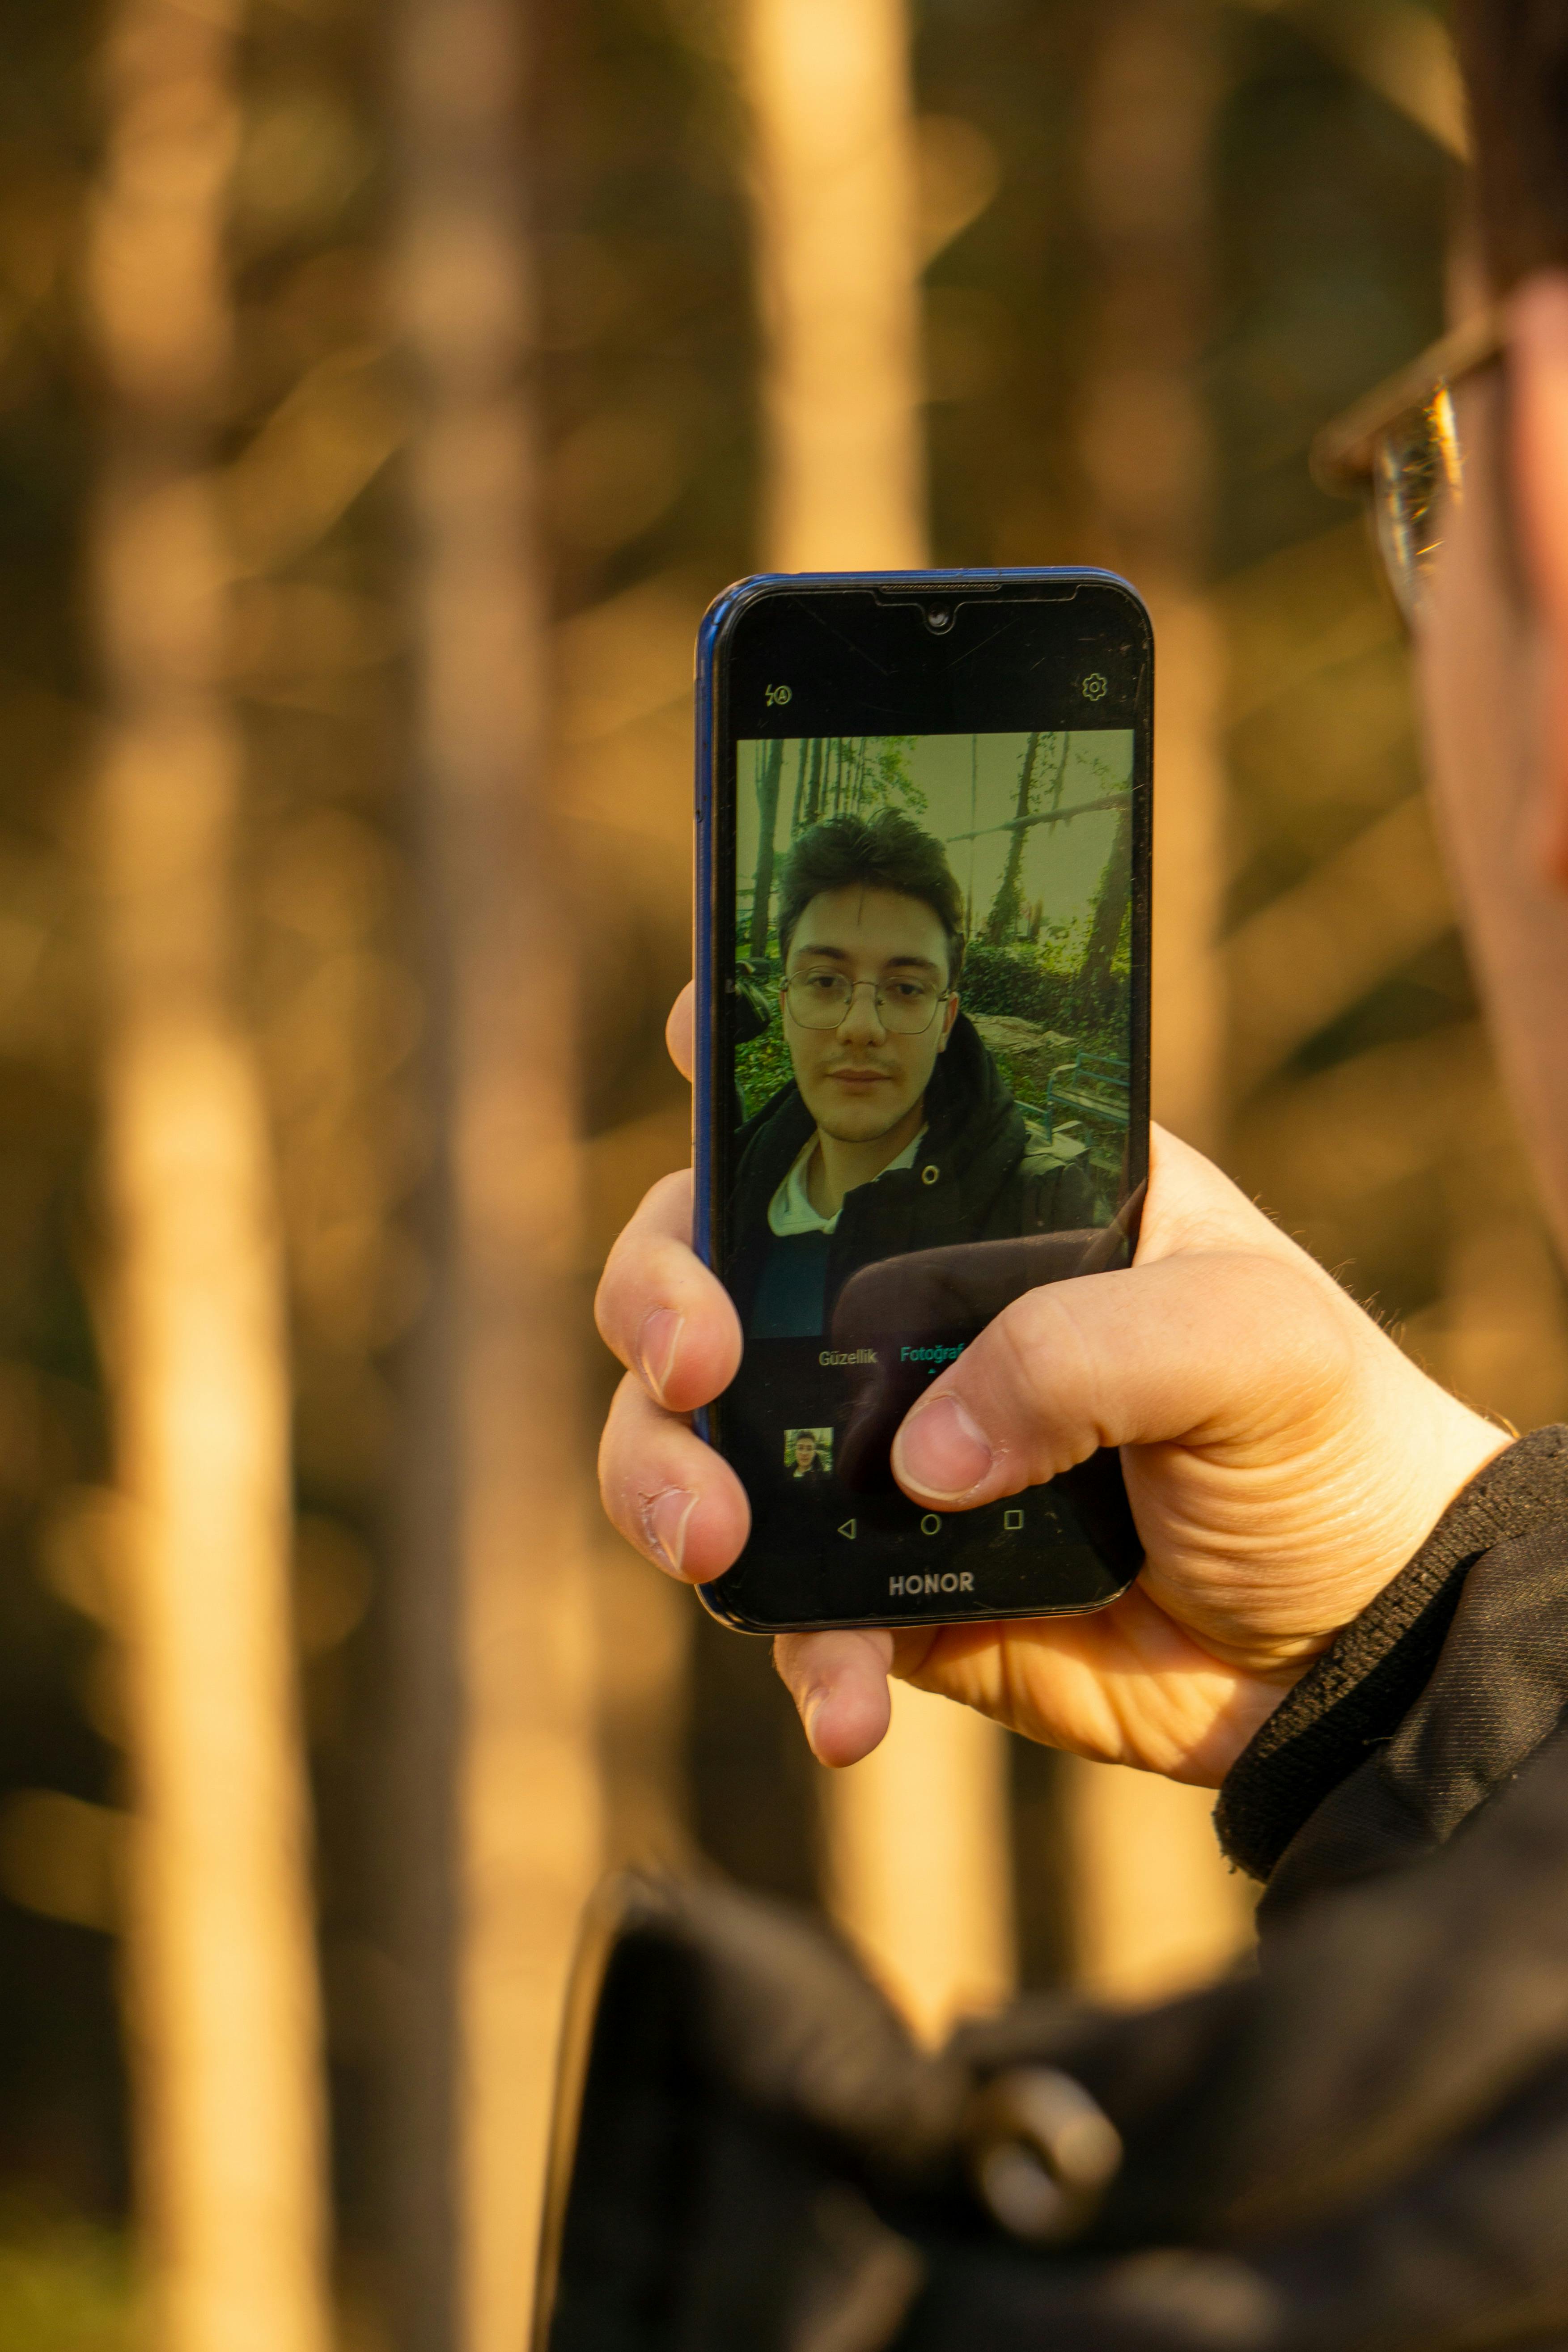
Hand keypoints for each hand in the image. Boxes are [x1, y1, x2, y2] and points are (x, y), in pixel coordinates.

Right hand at [596, 988, 1507, 1786]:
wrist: (1360, 1650)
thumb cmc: (1333, 1443)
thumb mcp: (1252, 1342)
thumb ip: (1085, 1354)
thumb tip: (917, 1457)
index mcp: (999, 1209)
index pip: (855, 1110)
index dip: (750, 1067)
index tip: (681, 1043)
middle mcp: (914, 1314)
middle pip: (715, 1271)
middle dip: (655, 1306)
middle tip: (692, 1372)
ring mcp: (886, 1454)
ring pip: (704, 1441)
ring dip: (667, 1485)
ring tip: (711, 1552)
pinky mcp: (893, 1589)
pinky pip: (791, 1609)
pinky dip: (793, 1655)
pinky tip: (843, 1710)